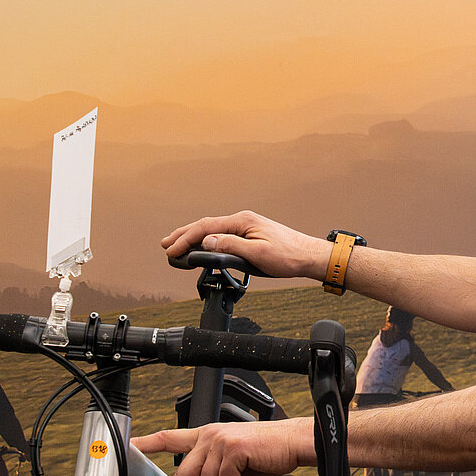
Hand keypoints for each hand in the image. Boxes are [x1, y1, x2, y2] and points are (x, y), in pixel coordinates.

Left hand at [132, 419, 309, 475]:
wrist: (295, 443)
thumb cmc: (270, 455)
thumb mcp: (237, 465)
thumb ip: (215, 475)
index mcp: (208, 436)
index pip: (170, 437)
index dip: (147, 444)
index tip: (130, 447)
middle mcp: (209, 436)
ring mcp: (219, 440)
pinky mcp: (232, 448)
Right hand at [161, 211, 332, 279]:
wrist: (309, 256)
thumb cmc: (288, 256)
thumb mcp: (257, 254)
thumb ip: (230, 246)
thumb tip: (206, 241)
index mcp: (242, 221)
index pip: (206, 227)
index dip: (185, 239)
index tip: (171, 250)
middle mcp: (242, 220)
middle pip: (206, 225)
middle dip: (183, 234)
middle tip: (165, 245)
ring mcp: (246, 226)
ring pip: (213, 229)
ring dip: (194, 237)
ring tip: (177, 244)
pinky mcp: (251, 234)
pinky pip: (222, 234)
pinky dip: (207, 239)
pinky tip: (202, 245)